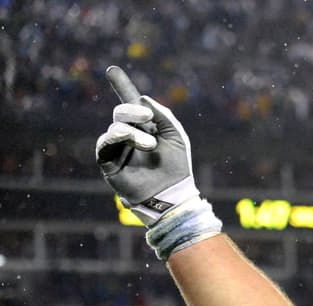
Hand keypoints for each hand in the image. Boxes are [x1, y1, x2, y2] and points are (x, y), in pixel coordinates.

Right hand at [95, 66, 199, 224]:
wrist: (172, 194)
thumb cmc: (177, 167)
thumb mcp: (176, 137)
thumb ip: (164, 116)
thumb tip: (143, 98)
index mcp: (146, 127)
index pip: (132, 103)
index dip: (122, 86)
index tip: (111, 70)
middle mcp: (129, 135)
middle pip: (121, 112)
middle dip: (133, 110)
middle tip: (148, 117)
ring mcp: (118, 148)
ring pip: (115, 127)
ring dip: (132, 132)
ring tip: (150, 145)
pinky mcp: (108, 162)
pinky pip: (103, 144)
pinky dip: (114, 138)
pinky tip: (126, 139)